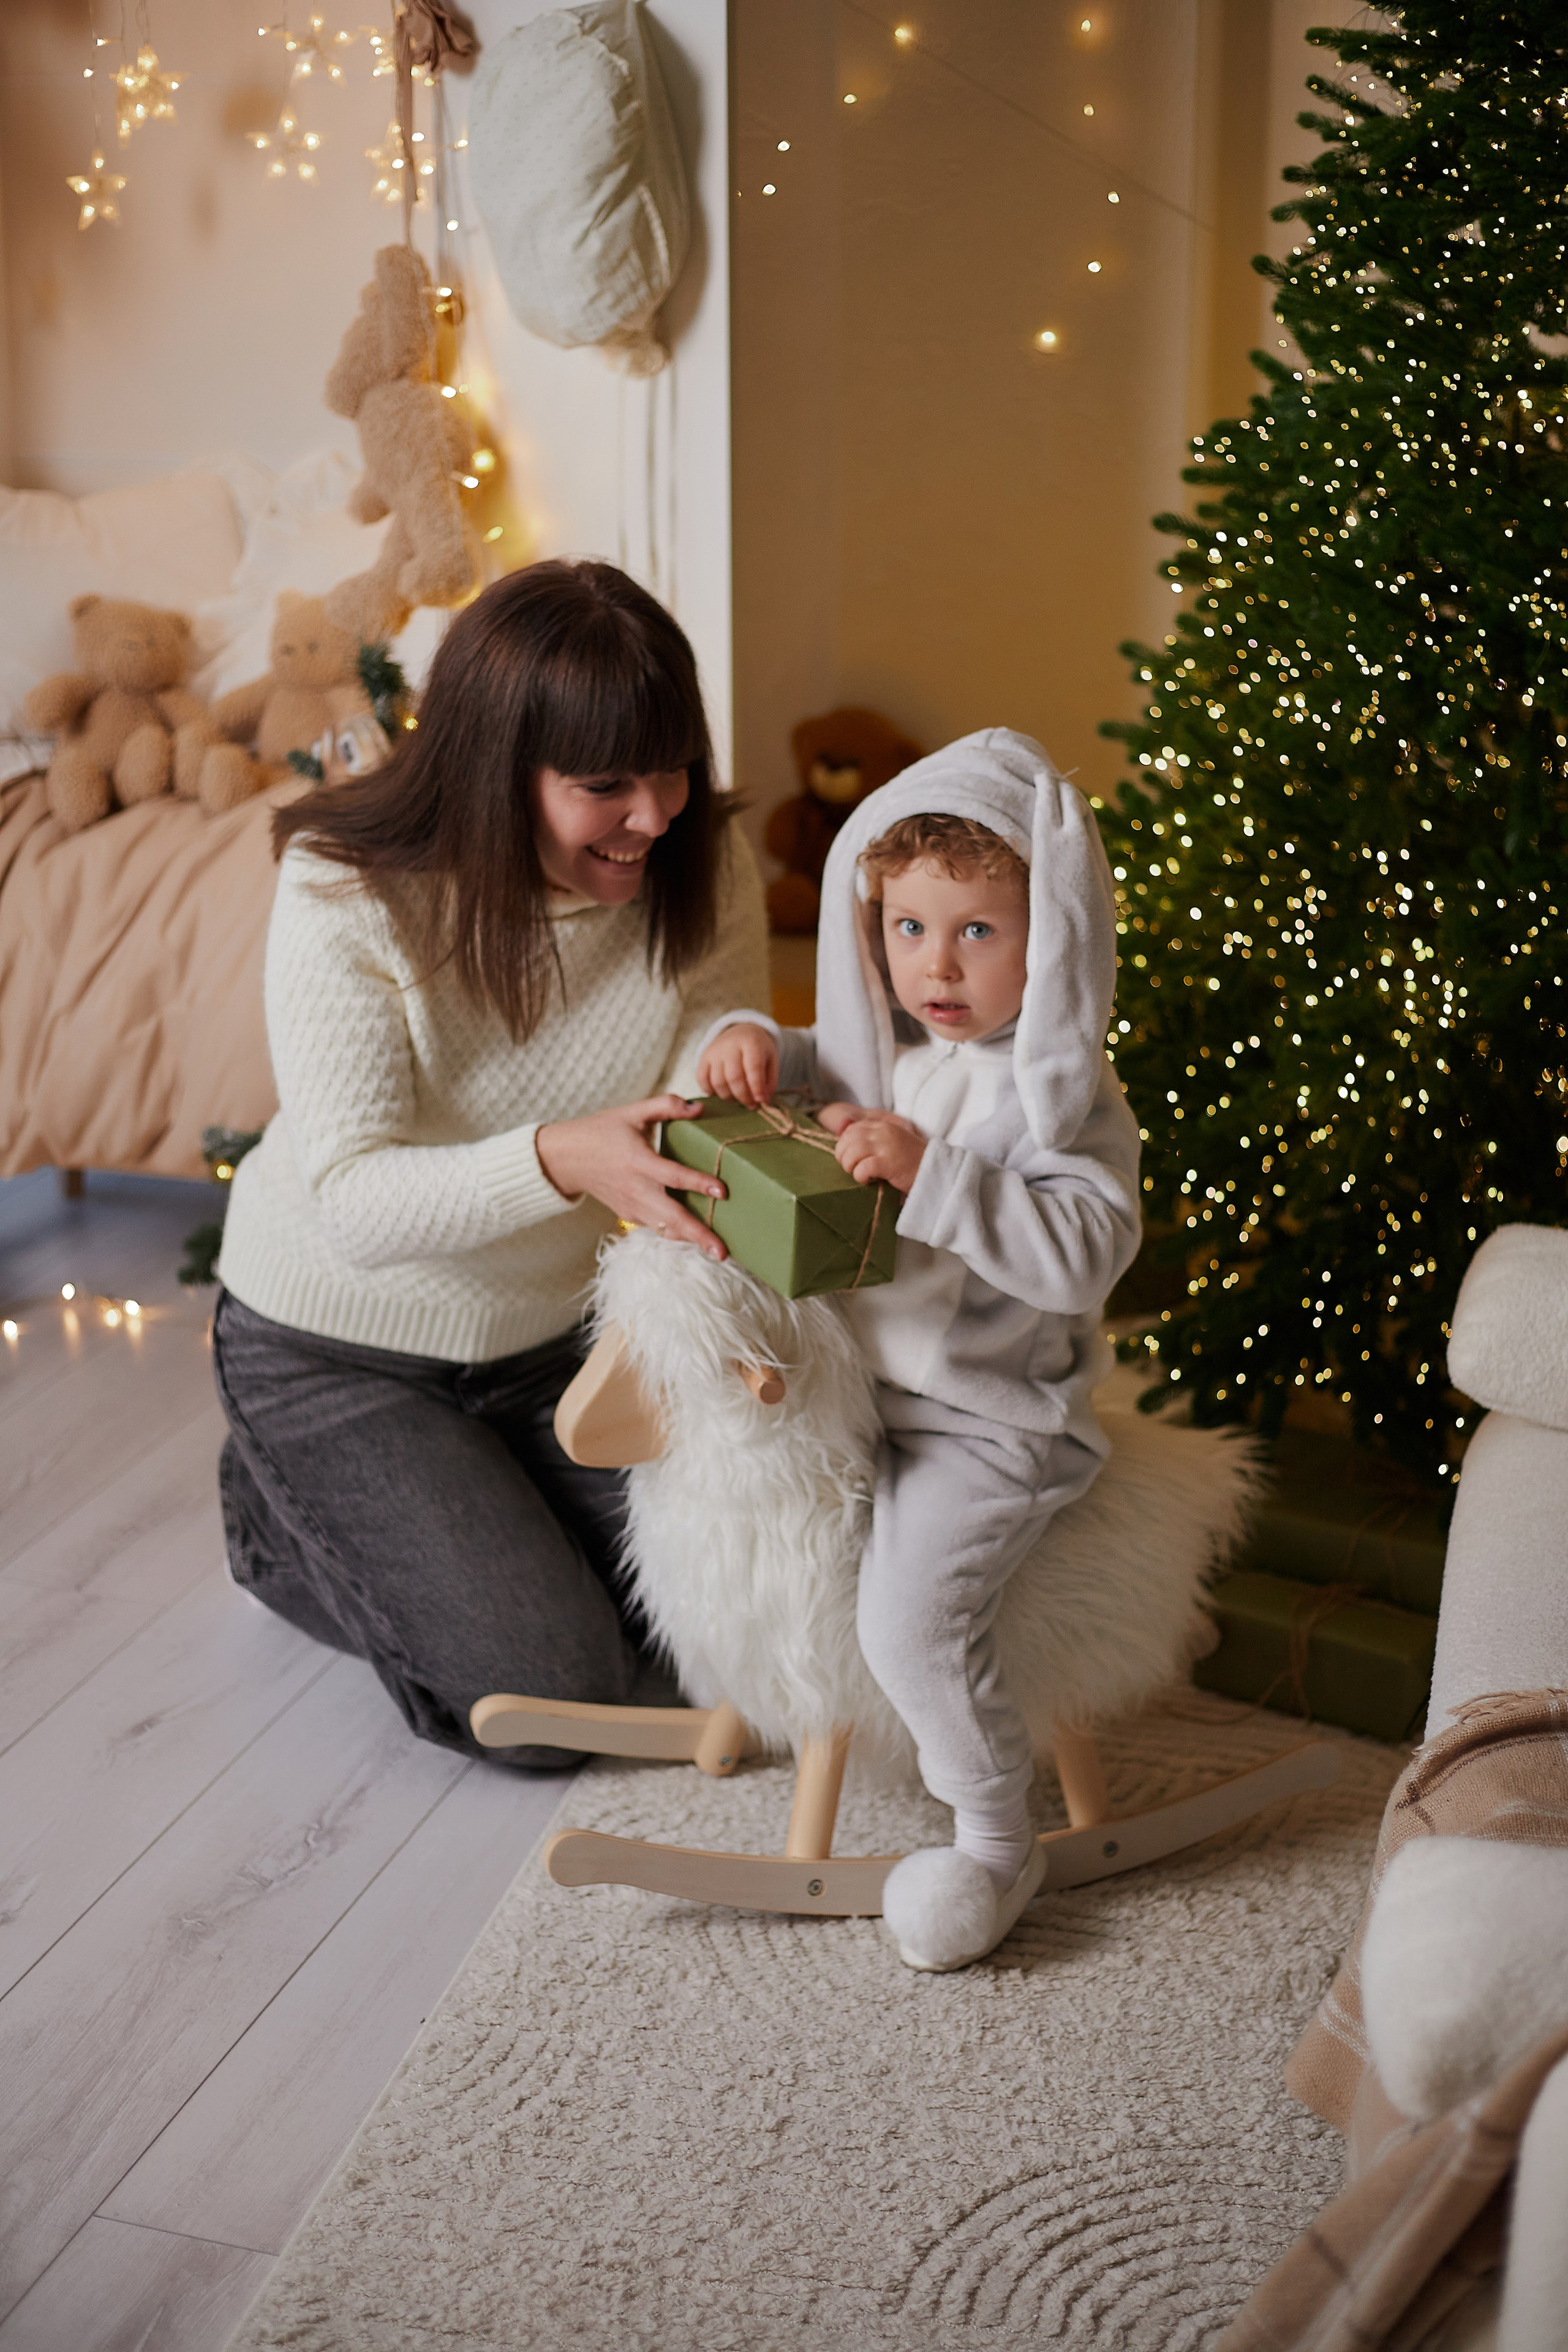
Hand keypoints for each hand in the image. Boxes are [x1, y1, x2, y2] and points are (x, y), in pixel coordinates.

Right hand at [535, 1095, 727, 1258]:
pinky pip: (656, 1228)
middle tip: (723, 1251)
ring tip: (718, 1251)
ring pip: (665, 1230)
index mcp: (639, 1162)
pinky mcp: (629, 1215)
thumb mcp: (632, 1112)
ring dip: (691, 1240)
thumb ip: (665, 1106)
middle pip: (672, 1218)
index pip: (673, 1176)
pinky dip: (676, 1234)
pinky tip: (696, 1236)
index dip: (699, 1183)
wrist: (568, 1158)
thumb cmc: (602, 1132)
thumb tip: (698, 1107)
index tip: (723, 1191)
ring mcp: (632, 1207)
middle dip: (699, 1235)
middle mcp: (636, 1190)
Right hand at [696, 1022, 778, 1108]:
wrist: (739, 1032)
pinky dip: (710, 1091)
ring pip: (718, 1082)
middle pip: (734, 1078)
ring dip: (729, 1097)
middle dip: (744, 1096)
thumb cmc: (757, 1050)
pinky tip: (722, 1093)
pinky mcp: (703, 1058)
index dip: (757, 1087)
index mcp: (751, 1042)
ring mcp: (714, 1051)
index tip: (760, 1101)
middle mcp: (730, 1045)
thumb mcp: (771, 1060)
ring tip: (738, 1099)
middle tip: (751, 1105)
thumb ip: (769, 1081)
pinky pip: (702, 1080)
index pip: (753, 1067)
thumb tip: (763, 1101)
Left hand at [817, 1102, 925, 1191]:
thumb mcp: (893, 1143)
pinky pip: (862, 1168)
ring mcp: (886, 1146)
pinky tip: (868, 1181)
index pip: (852, 1129)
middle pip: (847, 1140)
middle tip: (853, 1169)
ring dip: (850, 1167)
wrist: (937, 1172)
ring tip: (860, 1175)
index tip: (851, 1158)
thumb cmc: (913, 1162)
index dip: (845, 1145)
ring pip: (852, 1153)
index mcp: (883, 1125)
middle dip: (843, 1157)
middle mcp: (883, 1132)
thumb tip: (847, 1144)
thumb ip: (874, 1139)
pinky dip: (860, 1176)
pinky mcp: (888, 1163)